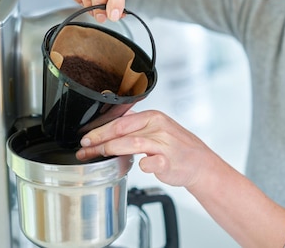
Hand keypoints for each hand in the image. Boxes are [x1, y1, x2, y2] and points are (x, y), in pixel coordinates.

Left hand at [76, 110, 212, 188]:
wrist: (199, 163)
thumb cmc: (175, 147)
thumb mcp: (156, 128)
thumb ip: (134, 126)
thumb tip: (108, 126)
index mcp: (152, 117)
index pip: (120, 121)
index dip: (100, 130)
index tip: (85, 138)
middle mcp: (157, 128)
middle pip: (122, 131)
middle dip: (100, 140)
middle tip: (85, 149)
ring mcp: (164, 144)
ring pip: (133, 143)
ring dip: (112, 149)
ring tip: (99, 155)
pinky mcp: (169, 161)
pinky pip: (154, 162)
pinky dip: (145, 164)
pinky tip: (139, 166)